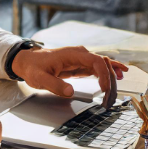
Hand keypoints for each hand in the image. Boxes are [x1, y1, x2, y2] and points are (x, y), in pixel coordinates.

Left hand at [12, 45, 127, 107]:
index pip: (95, 61)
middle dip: (111, 77)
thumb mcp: (39, 78)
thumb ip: (54, 85)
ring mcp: (80, 59)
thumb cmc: (32, 68)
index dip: (104, 74)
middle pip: (102, 63)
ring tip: (121, 82)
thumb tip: (71, 92)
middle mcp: (78, 54)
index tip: (105, 89)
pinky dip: (107, 72)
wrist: (26, 62)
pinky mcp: (79, 65)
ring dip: (112, 74)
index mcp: (71, 54)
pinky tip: (117, 75)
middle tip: (113, 94)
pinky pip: (97, 68)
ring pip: (102, 65)